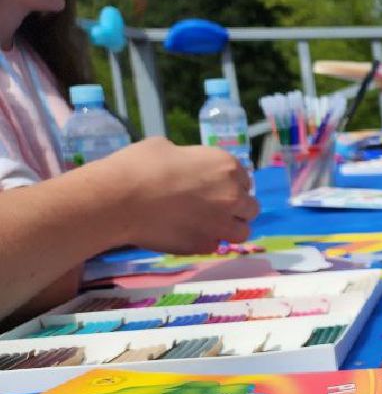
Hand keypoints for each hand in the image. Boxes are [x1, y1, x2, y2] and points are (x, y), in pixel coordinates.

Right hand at [96, 139, 257, 253]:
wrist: (119, 200)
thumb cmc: (138, 166)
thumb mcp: (166, 148)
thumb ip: (187, 159)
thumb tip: (184, 164)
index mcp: (226, 166)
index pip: (244, 180)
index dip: (230, 186)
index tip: (215, 191)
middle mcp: (233, 194)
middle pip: (250, 207)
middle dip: (236, 209)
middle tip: (214, 210)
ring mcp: (222, 223)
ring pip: (242, 231)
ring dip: (229, 229)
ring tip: (207, 227)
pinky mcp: (206, 245)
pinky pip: (216, 246)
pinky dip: (207, 242)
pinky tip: (188, 236)